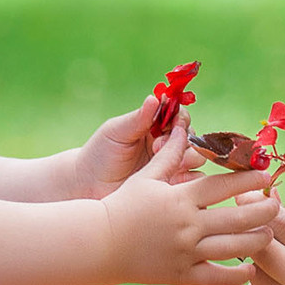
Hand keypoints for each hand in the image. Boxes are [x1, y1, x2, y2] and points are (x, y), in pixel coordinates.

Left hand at [71, 93, 196, 198]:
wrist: (88, 185)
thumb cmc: (100, 154)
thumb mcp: (116, 132)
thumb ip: (138, 118)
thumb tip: (155, 97)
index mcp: (155, 127)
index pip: (179, 116)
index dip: (179, 118)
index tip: (170, 123)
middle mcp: (167, 145)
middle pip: (192, 136)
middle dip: (182, 140)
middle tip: (157, 147)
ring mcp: (171, 166)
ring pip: (196, 158)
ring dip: (188, 157)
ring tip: (167, 164)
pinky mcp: (171, 187)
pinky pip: (192, 182)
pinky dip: (192, 180)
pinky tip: (175, 180)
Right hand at [97, 123, 277, 284]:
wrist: (98, 243)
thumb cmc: (123, 205)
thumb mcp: (146, 177)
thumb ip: (171, 155)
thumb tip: (185, 125)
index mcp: (180, 198)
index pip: (223, 186)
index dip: (249, 179)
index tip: (268, 176)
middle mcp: (187, 225)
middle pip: (238, 218)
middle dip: (263, 211)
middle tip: (278, 206)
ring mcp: (185, 252)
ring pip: (233, 248)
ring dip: (257, 242)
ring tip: (269, 236)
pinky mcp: (181, 275)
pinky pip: (215, 277)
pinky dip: (236, 275)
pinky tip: (251, 270)